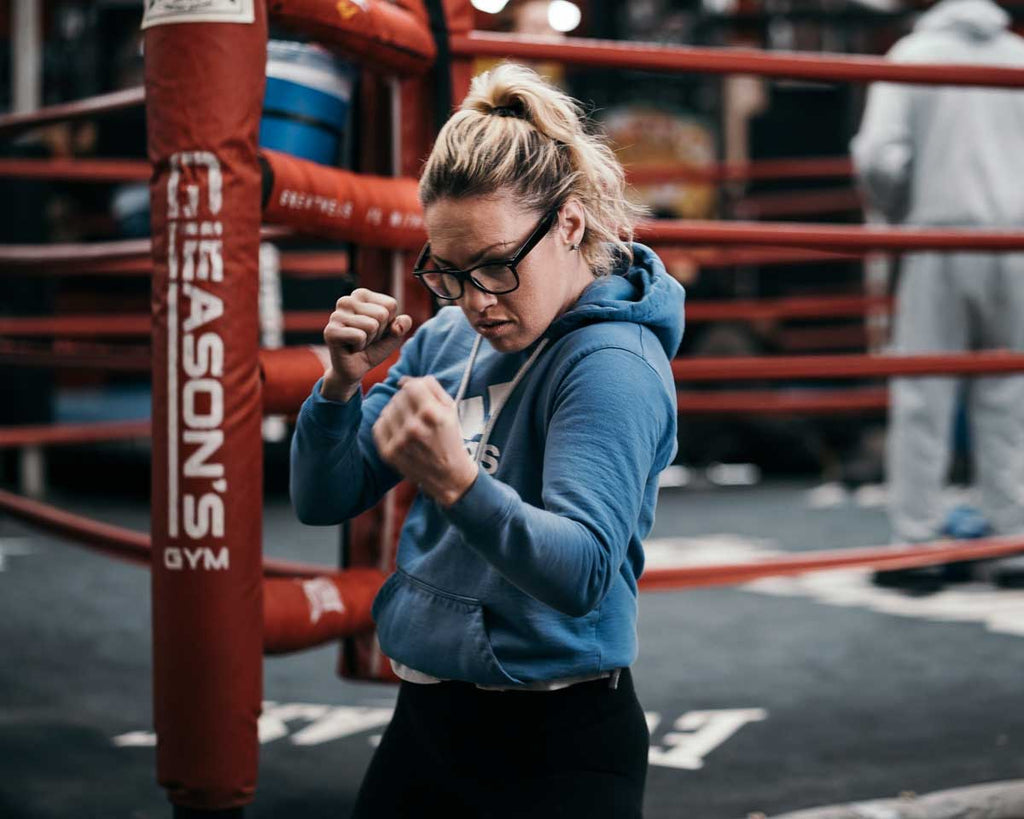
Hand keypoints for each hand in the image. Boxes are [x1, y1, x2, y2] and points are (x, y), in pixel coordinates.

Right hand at [321, 288, 412, 401]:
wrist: (355, 369)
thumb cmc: (373, 347)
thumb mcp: (394, 335)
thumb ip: (403, 324)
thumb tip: (402, 321)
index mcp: (361, 295)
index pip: (391, 304)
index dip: (389, 323)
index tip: (375, 330)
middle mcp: (346, 300)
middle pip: (382, 314)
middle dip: (379, 332)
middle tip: (365, 338)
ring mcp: (336, 315)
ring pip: (371, 325)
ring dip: (369, 340)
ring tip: (358, 343)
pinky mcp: (330, 331)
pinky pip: (359, 336)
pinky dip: (360, 347)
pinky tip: (351, 348)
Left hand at [372, 376, 478, 506]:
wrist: (448, 475)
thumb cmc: (450, 438)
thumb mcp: (451, 408)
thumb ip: (431, 387)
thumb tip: (404, 380)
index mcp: (431, 413)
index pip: (411, 386)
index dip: (414, 387)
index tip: (417, 394)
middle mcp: (413, 427)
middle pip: (398, 397)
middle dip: (407, 400)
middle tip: (416, 412)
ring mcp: (399, 441)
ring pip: (387, 410)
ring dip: (396, 412)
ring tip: (408, 422)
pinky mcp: (388, 453)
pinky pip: (378, 426)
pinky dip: (387, 424)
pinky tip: (399, 430)